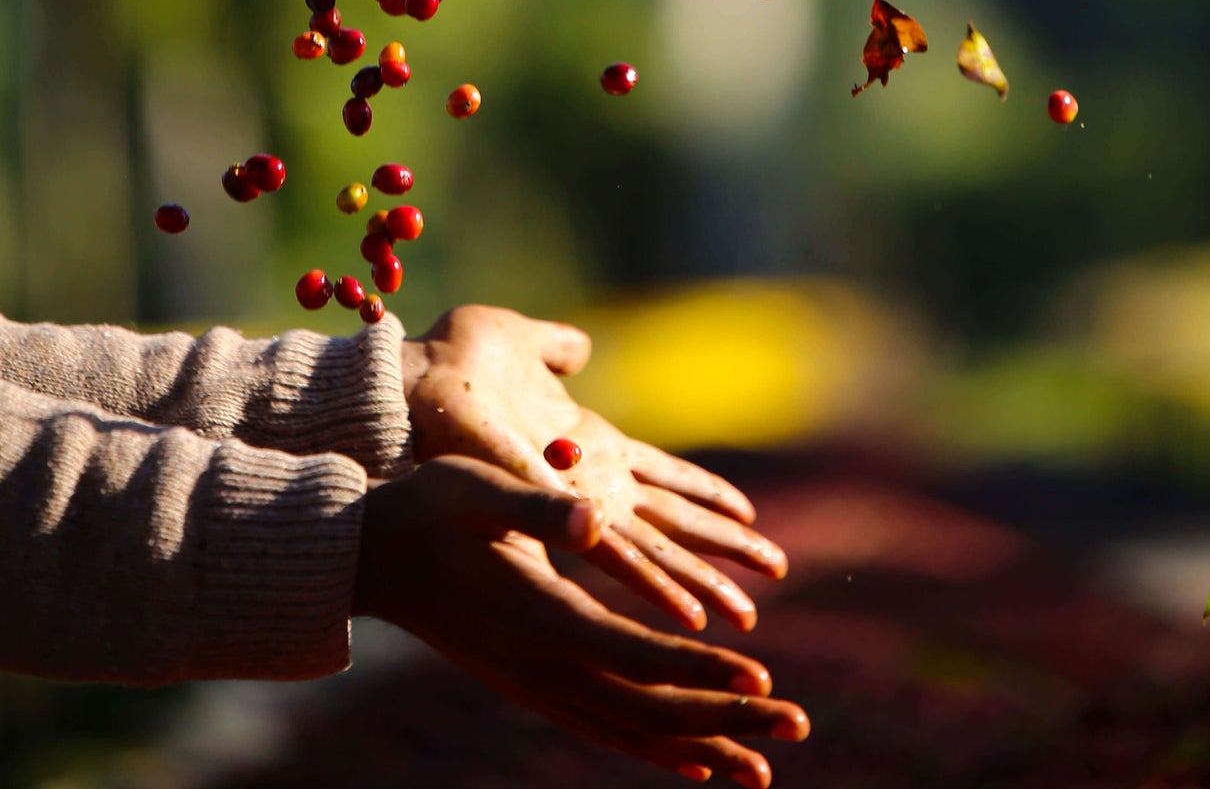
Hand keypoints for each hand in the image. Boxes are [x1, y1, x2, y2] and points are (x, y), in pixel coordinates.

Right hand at [355, 454, 808, 785]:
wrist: (370, 557)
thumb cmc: (428, 508)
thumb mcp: (477, 488)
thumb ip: (536, 507)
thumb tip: (593, 518)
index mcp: (539, 618)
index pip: (635, 657)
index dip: (700, 668)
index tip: (762, 676)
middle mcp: (542, 666)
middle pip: (648, 707)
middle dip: (726, 718)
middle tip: (798, 725)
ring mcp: (536, 685)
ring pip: (631, 729)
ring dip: (702, 744)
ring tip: (764, 767)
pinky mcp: (533, 684)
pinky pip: (605, 728)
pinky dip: (654, 747)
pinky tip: (695, 763)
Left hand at [400, 305, 787, 632]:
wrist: (408, 384)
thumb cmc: (454, 363)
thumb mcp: (520, 341)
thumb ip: (555, 347)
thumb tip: (583, 345)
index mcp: (587, 441)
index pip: (665, 474)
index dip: (708, 495)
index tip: (752, 517)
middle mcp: (589, 479)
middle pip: (675, 520)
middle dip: (725, 550)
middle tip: (777, 574)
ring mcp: (572, 499)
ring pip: (656, 550)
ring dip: (703, 582)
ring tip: (745, 616)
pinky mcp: (552, 510)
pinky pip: (614, 557)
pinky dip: (656, 586)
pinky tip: (686, 615)